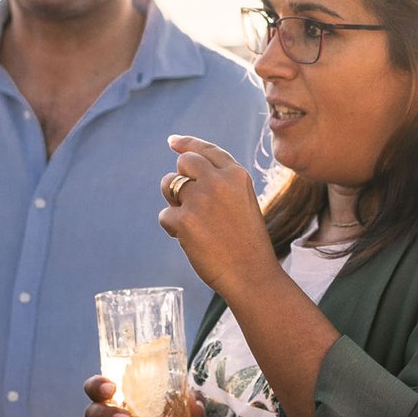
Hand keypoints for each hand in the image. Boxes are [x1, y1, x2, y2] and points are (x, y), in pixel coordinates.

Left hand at [158, 134, 275, 301]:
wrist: (252, 274)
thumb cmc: (246, 243)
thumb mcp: (242, 203)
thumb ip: (220, 184)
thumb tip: (183, 174)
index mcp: (237, 175)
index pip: (207, 150)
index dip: (187, 144)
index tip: (173, 142)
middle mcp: (218, 181)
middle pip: (184, 162)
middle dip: (180, 177)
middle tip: (187, 200)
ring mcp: (200, 199)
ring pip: (168, 184)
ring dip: (173, 201)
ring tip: (192, 222)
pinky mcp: (184, 220)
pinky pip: (165, 215)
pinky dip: (172, 228)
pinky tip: (190, 241)